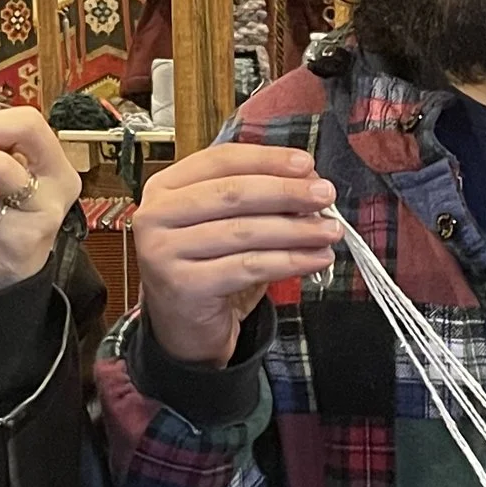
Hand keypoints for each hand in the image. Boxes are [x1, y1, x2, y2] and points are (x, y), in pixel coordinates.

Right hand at [131, 144, 340, 366]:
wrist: (182, 327)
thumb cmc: (205, 267)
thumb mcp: (221, 222)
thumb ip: (255, 198)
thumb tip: (308, 182)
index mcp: (165, 188)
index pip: (220, 161)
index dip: (268, 160)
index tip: (307, 164)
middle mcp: (156, 215)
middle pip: (233, 194)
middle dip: (287, 192)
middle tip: (324, 195)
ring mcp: (164, 252)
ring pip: (244, 231)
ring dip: (296, 230)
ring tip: (329, 230)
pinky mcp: (184, 286)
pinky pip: (249, 267)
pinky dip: (290, 261)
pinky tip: (315, 259)